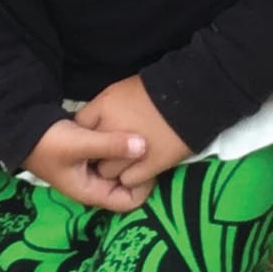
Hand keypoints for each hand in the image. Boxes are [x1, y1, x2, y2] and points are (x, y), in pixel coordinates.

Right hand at [22, 116, 147, 211]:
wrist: (21, 126)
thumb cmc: (48, 141)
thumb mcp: (80, 143)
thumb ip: (111, 145)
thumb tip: (144, 146)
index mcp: (91, 191)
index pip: (128, 202)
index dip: (144, 186)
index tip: (150, 163)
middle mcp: (93, 184)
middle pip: (128, 185)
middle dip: (140, 169)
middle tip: (152, 147)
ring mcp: (90, 170)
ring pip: (121, 169)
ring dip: (131, 156)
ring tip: (144, 137)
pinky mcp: (89, 154)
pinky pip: (113, 155)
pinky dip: (121, 146)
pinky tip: (128, 130)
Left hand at [75, 77, 190, 202]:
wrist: (192, 96)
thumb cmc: (156, 90)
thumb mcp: (120, 91)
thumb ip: (101, 109)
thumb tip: (90, 127)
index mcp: (104, 108)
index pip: (80, 126)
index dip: (87, 133)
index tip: (95, 136)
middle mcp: (112, 130)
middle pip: (91, 153)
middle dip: (99, 153)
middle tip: (113, 150)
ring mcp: (130, 151)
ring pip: (108, 172)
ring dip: (116, 168)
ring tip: (130, 160)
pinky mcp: (150, 165)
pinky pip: (129, 181)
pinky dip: (133, 177)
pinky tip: (142, 167)